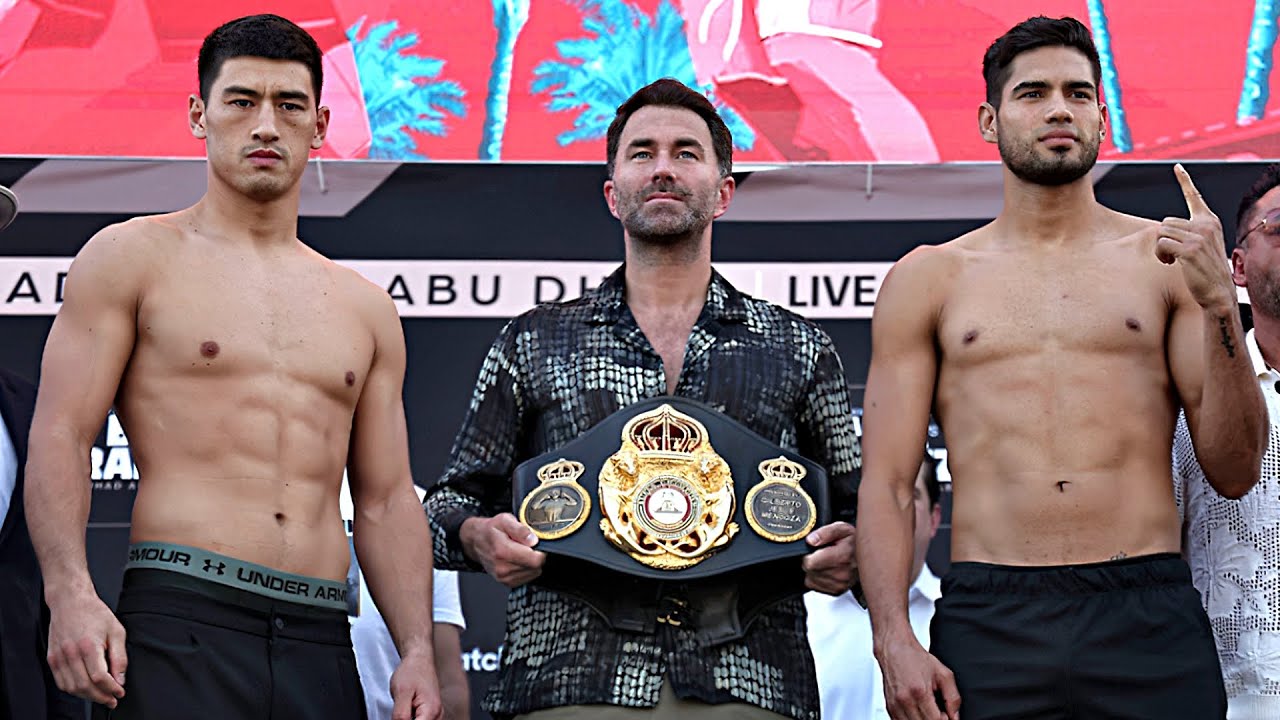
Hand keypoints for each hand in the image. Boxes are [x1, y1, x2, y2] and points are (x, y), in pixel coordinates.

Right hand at [46, 591, 126, 706]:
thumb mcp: (116, 631)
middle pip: (84, 686)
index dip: (111, 689)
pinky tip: (85, 689)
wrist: (70, 601)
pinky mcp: (51, 658)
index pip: (99, 677)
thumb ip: (119, 658)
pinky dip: (73, 690)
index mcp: (88, 645)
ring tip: (101, 696)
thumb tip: (120, 679)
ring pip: (71, 687)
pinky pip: (60, 682)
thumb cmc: (95, 613)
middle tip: (112, 700)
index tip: (120, 693)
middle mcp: (70, 653)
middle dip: (101, 697)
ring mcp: (58, 656)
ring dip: (87, 696)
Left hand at [390, 651, 442, 719]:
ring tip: (404, 706)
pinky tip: (407, 710)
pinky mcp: (431, 713)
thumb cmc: (412, 671)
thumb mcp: (401, 693)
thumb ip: (400, 715)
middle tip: (400, 708)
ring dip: (409, 719)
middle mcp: (437, 715)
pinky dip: (412, 718)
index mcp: (431, 711)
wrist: (419, 660)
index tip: (397, 715)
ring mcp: (436, 715)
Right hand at [460, 513, 545, 586]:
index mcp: (503, 551)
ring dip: (531, 563)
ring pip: (533, 573)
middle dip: (535, 556)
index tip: (536, 544)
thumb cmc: (490, 530)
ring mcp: (504, 577)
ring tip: (519, 552)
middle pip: (535, 567)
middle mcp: (503, 568)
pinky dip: (526, 569)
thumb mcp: (505, 520)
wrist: (475, 541)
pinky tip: (517, 559)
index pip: (535, 560)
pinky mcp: (506, 583)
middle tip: (525, 546)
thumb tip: (533, 540)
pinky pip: (527, 578)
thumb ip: (520, 530)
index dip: (541, 551)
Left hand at [802, 521, 856, 593]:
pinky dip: (818, 578)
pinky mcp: (837, 591)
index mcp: (841, 557)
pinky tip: (827, 570)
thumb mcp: (842, 529)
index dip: (809, 554)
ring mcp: (839, 584)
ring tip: (826, 562)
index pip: (810, 563)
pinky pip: (815, 586)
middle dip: (812, 561)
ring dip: (814, 570)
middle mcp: (841, 574)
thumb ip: (825, 532)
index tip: (816, 550)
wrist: (869, 558)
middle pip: (810, 571)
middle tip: (823, 554)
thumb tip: (811, 540)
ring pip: (811, 579)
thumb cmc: (855, 542)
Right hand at [879, 631, 960, 719]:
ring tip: (929, 711)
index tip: (946, 715)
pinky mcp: (889, 707)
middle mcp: (905, 701)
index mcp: (920, 692)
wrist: (894, 649)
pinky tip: (918, 712)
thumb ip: (953, 697)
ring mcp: (895, 705)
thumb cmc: (916, 658)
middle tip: (939, 713)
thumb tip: (955, 717)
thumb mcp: (943, 674)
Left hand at [1155, 164, 1234, 311]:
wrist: (1217, 292)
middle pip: (1166, 221)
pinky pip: (1161, 244)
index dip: (1184, 181)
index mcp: (1210, 221)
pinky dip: (1161, 255)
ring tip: (1172, 260)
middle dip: (1164, 239)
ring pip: (1161, 232)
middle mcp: (1206, 225)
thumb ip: (1190, 232)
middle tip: (1172, 255)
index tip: (1176, 167)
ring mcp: (1199, 236)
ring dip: (1161, 248)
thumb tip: (1164, 229)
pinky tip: (1171, 264)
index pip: (1194, 197)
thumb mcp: (1202, 246)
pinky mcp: (1190, 249)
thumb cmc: (1205, 271)